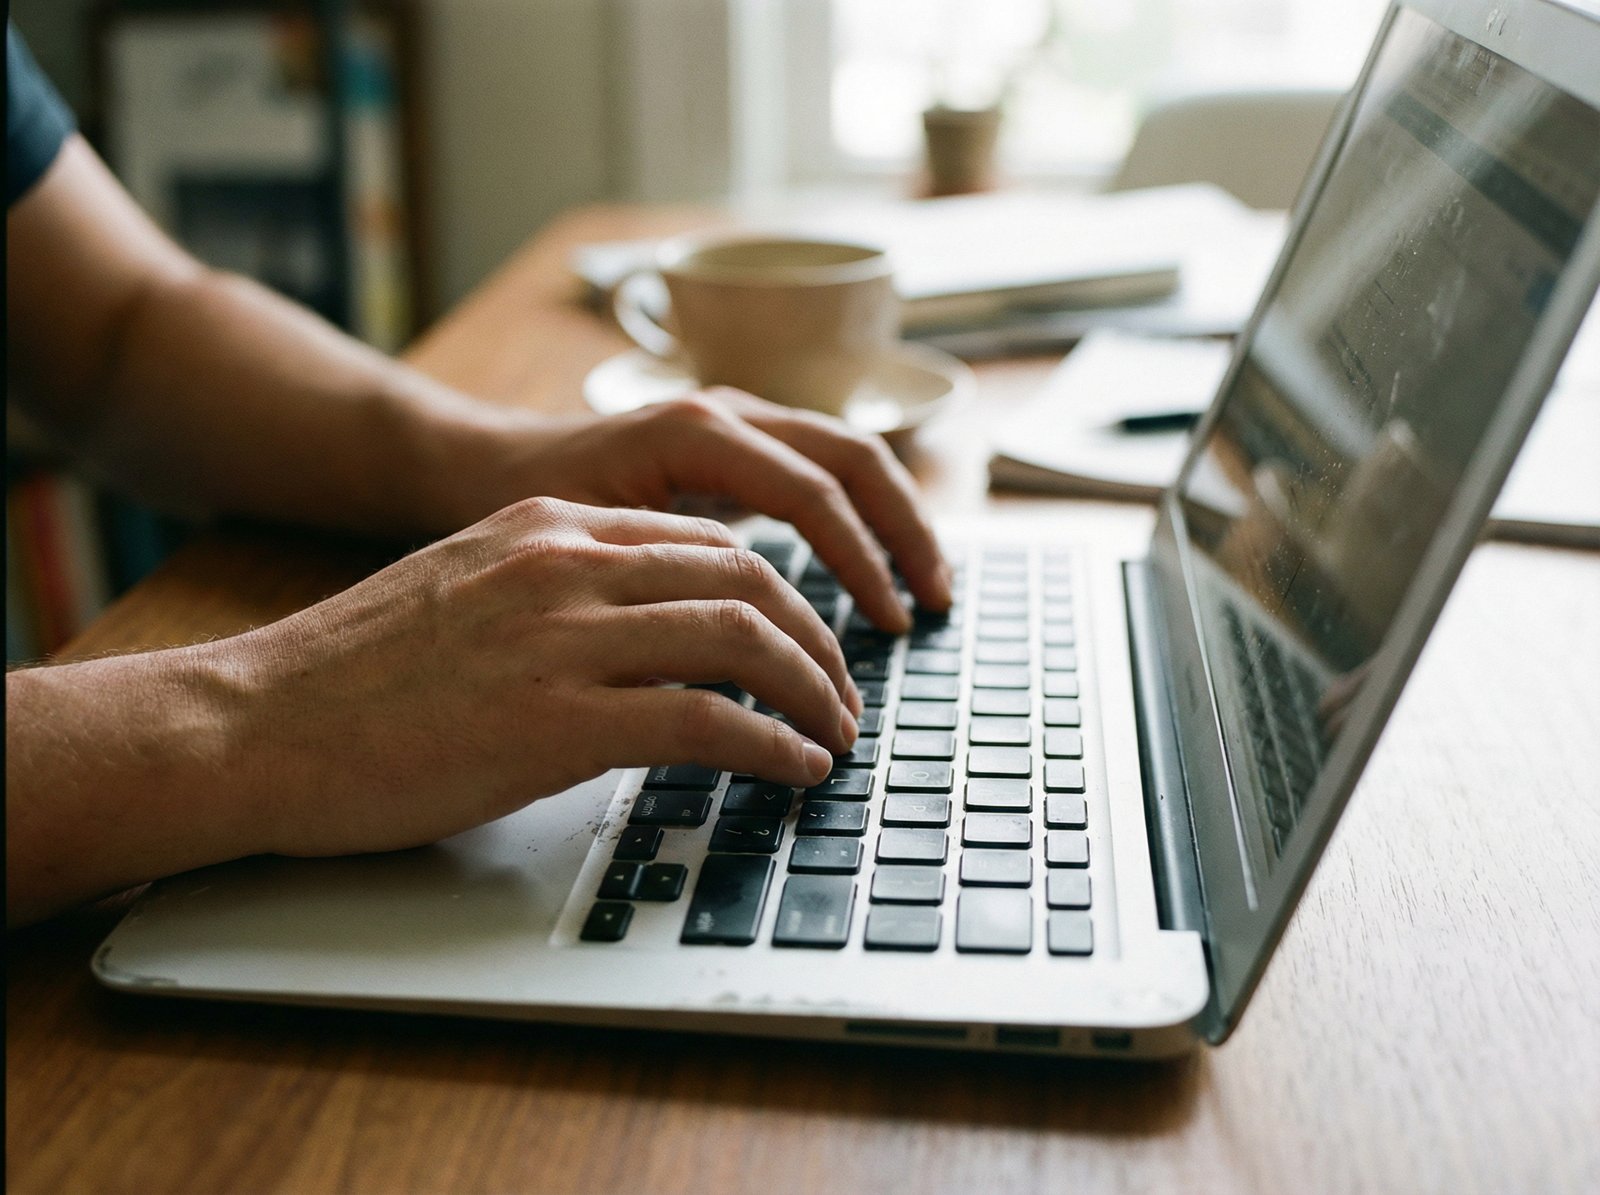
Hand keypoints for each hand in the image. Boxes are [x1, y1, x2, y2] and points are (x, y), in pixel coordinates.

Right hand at [232, 497, 859, 857]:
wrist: (252, 724)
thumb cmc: (349, 679)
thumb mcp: (467, 596)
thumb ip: (556, 598)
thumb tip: (637, 642)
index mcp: (548, 529)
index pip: (706, 541)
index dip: (777, 593)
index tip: (804, 641)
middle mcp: (567, 565)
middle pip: (748, 578)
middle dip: (818, 640)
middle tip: (843, 692)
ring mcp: (564, 637)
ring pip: (746, 638)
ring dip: (815, 692)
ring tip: (838, 734)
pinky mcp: (557, 721)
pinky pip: (710, 722)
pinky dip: (774, 746)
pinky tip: (798, 770)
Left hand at [454, 389, 952, 631]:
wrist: (470, 464)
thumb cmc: (514, 512)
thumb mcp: (584, 551)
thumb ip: (663, 586)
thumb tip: (742, 658)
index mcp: (695, 432)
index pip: (815, 492)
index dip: (862, 563)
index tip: (886, 629)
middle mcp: (724, 411)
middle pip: (854, 458)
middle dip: (903, 532)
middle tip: (933, 606)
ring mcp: (732, 421)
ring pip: (845, 456)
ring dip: (891, 521)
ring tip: (920, 592)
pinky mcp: (731, 446)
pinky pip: (816, 470)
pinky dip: (855, 518)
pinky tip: (868, 573)